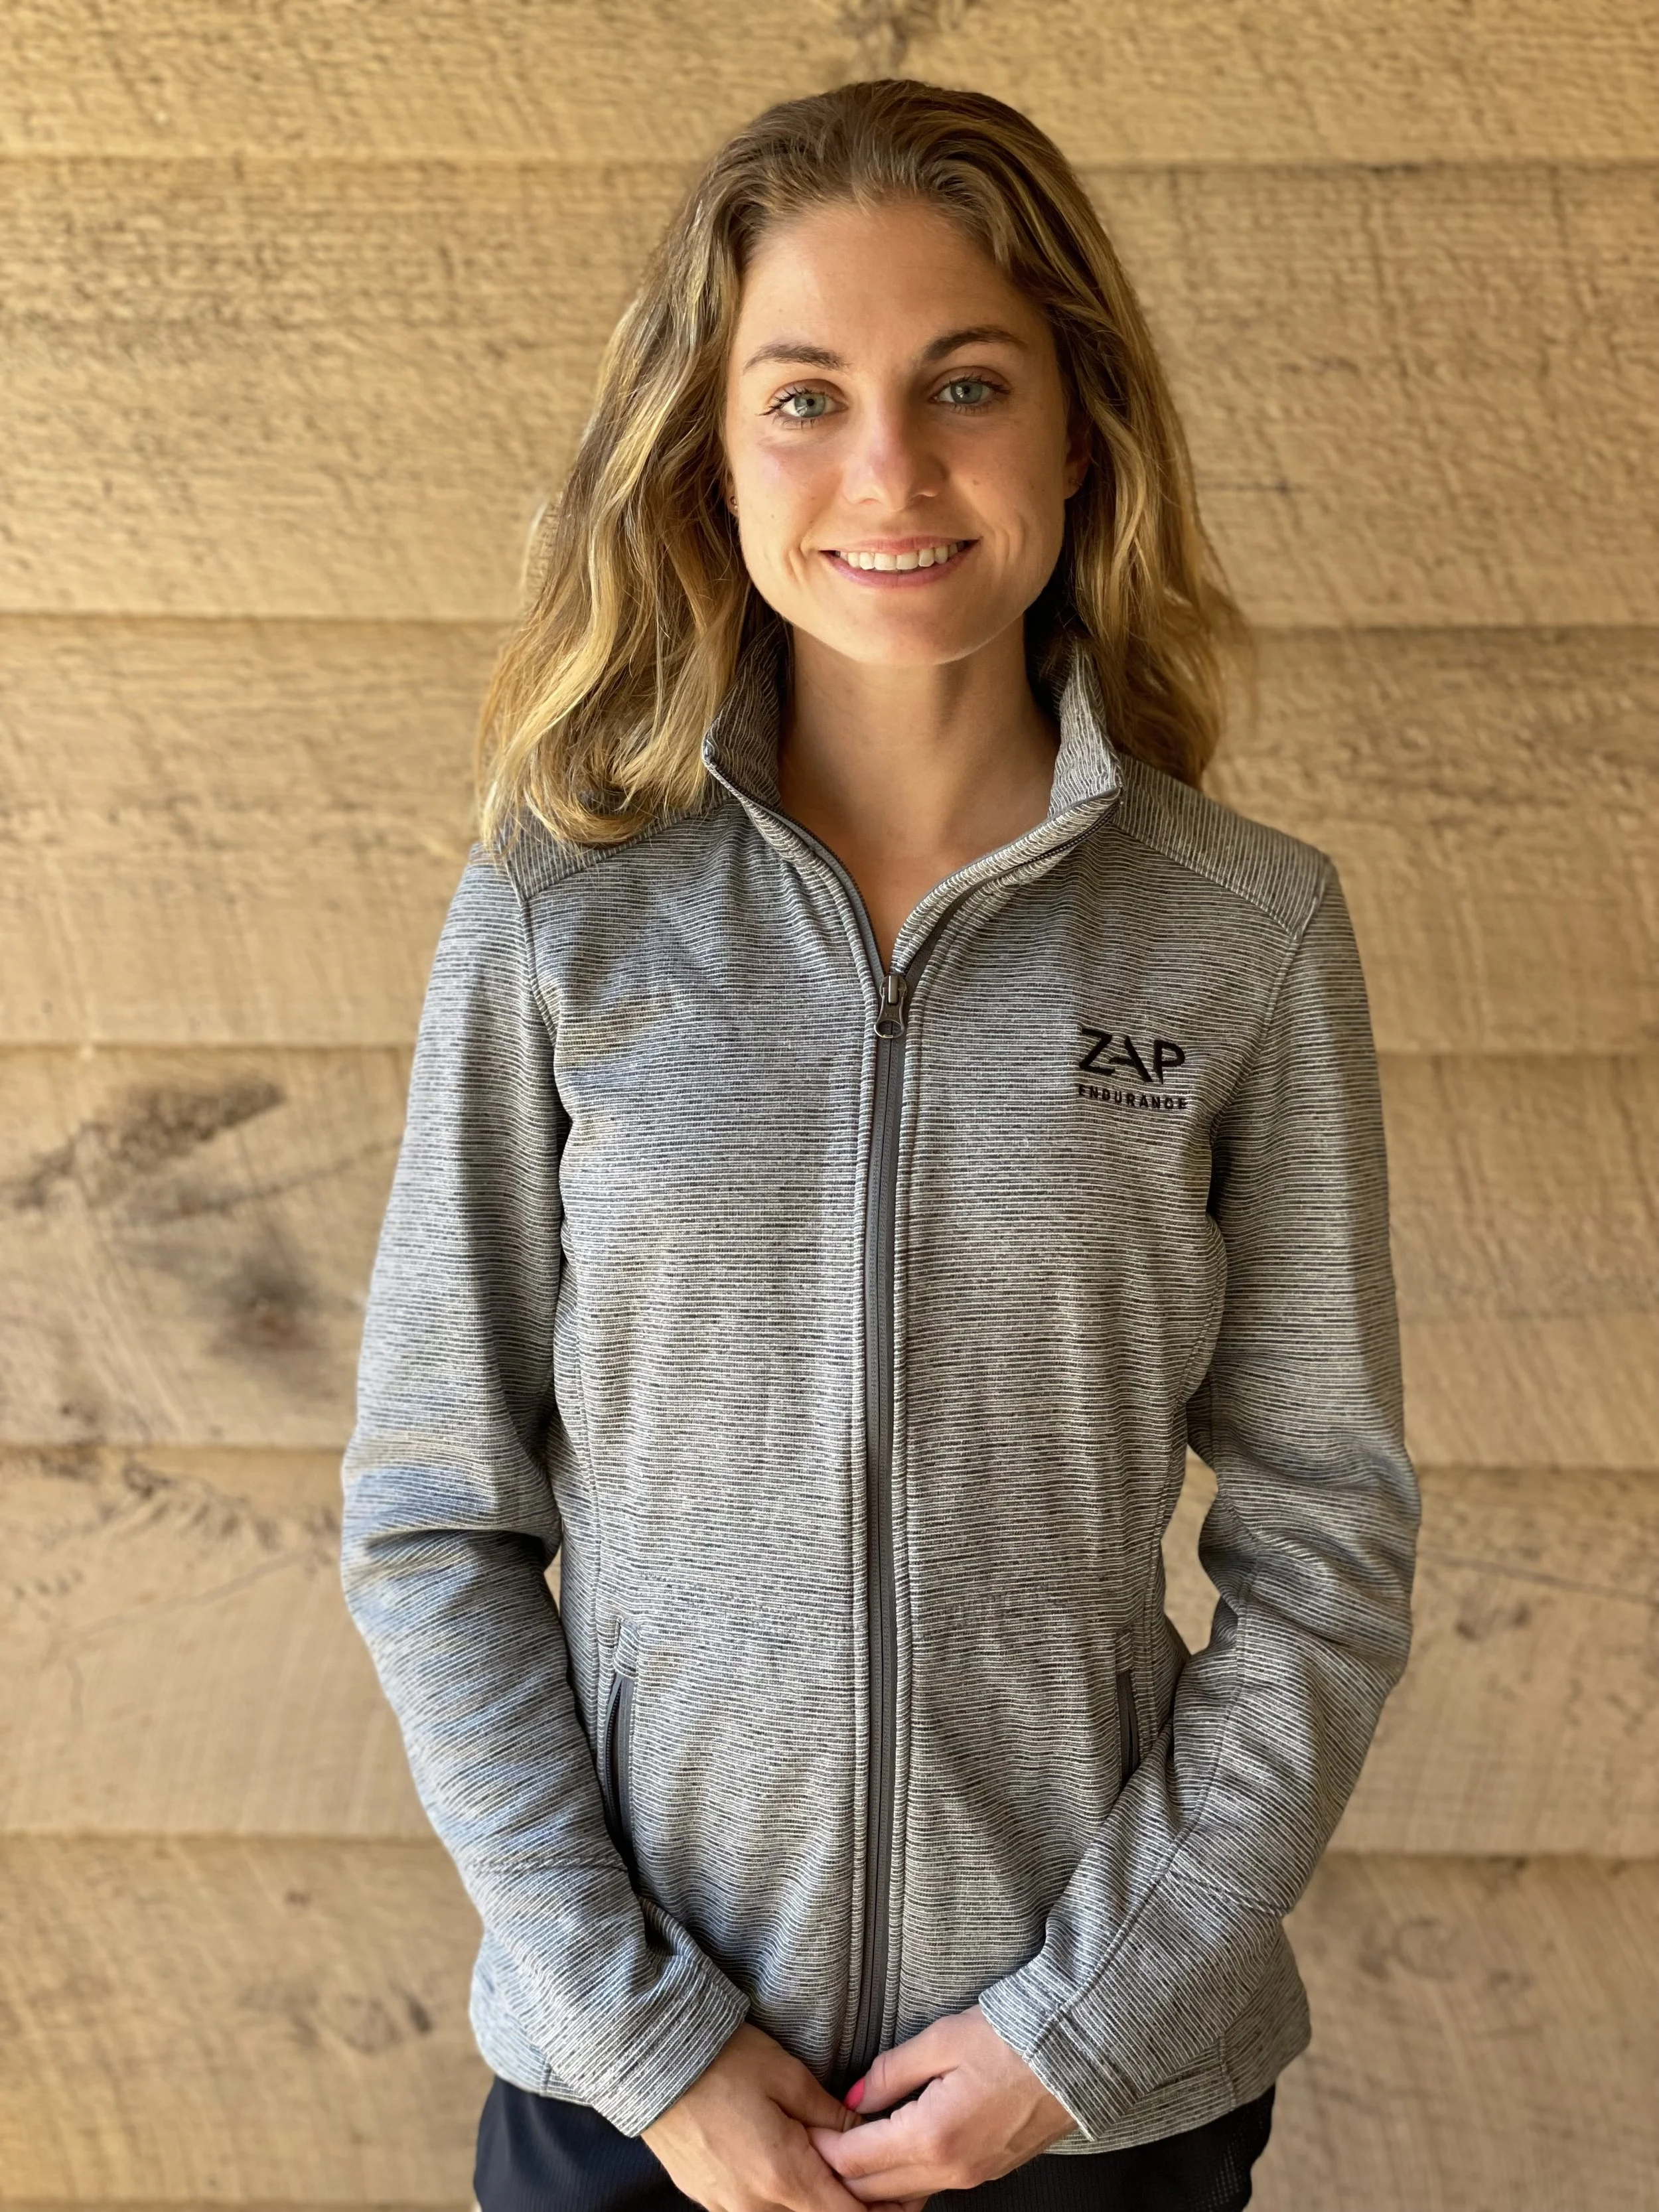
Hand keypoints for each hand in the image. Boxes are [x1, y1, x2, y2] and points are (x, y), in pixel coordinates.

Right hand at [642, 2021, 921, 2211]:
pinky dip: (781, 2199)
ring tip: (834, 2171)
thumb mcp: (787, 2076)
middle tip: (879, 2183)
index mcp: (783, 2177)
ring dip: (815, 2202)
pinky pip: (755, 2210)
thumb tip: (866, 2139)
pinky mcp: (706, 2197)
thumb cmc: (722, 2061)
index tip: (904, 2196)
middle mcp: (755, 2204)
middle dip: (852, 2206)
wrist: (650, 2059)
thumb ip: (831, 2117)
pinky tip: (792, 2171)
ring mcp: (726, 2206)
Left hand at [806, 2006, 1076, 2201]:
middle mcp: (950, 2169)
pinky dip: (901, 2182)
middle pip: (873, 2192)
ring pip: (902, 2197)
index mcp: (932, 2136)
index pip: (856, 2160)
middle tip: (814, 2145)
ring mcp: (971, 2177)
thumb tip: (852, 2098)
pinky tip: (888, 2157)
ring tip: (846, 2151)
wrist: (1074, 2053)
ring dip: (869, 2183)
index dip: (822, 2149)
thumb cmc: (1009, 2037)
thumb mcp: (941, 2040)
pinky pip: (930, 2189)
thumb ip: (890, 2073)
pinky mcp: (986, 2173)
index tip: (801, 2132)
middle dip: (837, 2173)